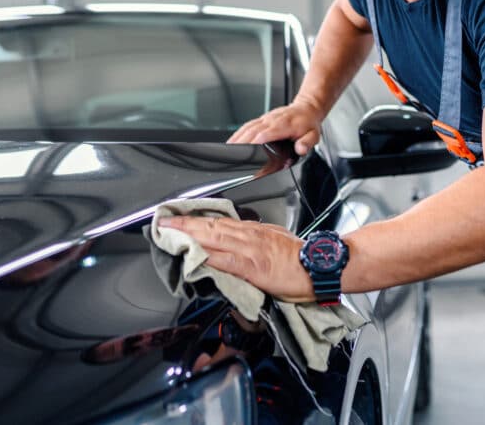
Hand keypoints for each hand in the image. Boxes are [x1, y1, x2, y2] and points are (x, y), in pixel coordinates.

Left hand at [158, 215, 314, 302]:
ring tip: (170, 233)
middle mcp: (248, 236)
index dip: (197, 219)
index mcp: (253, 231)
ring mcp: (249, 250)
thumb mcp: (276, 240)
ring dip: (189, 235)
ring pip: (214, 238)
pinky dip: (208, 257)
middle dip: (185, 224)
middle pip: (211, 226)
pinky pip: (225, 261)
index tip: (179, 217)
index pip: (219, 221)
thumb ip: (255, 240)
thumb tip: (238, 242)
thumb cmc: (301, 258)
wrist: (319, 266)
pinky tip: (193, 256)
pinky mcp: (252, 267)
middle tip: (164, 221)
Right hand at [228, 99, 323, 154]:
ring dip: (237, 138)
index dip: (256, 142)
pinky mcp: (263, 118)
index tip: (248, 151)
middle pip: (253, 131)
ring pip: (248, 127)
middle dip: (241, 142)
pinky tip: (233, 140)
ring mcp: (266, 119)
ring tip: (228, 149)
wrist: (307, 108)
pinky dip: (239, 133)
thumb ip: (307, 143)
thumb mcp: (314, 135)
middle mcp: (272, 120)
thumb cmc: (309, 123)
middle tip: (232, 155)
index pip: (266, 133)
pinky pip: (248, 125)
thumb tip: (301, 149)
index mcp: (284, 125)